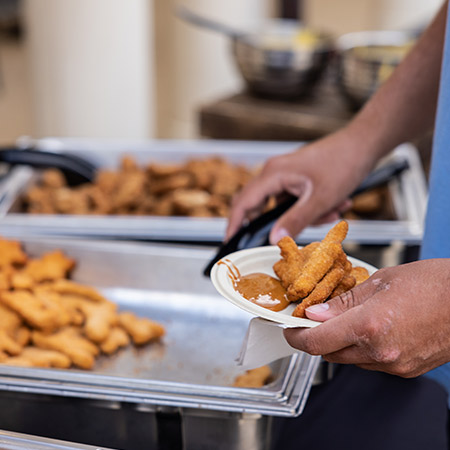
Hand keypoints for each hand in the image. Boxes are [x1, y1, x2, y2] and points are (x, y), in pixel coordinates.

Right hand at [226, 129, 375, 244]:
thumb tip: (273, 239)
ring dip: (306, 216)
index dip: (234, 224)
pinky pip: (297, 201)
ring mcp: (286, 175)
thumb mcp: (320, 199)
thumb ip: (295, 221)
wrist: (364, 143)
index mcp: (273, 174)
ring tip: (333, 212)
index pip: (243, 203)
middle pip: (261, 206)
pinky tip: (336, 205)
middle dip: (279, 224)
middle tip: (283, 239)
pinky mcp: (297, 179)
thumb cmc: (343, 163)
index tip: (230, 242)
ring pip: (284, 207)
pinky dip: (313, 209)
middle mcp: (274, 173)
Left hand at [284, 259, 449, 376]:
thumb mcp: (381, 281)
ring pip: (348, 360)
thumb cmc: (434, 283)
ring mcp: (394, 365)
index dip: (295, 336)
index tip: (289, 327)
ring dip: (338, 343)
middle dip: (315, 337)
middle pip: (328, 354)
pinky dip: (359, 348)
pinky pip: (369, 363)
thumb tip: (316, 312)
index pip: (316, 342)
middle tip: (313, 318)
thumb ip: (344, 301)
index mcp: (370, 325)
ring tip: (345, 318)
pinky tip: (367, 328)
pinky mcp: (406, 370)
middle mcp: (380, 351)